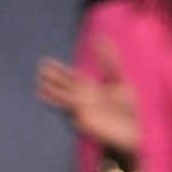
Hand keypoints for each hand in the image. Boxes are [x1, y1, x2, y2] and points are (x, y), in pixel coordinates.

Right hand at [36, 41, 142, 162]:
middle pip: (64, 86)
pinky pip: (73, 114)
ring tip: (39, 86)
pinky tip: (59, 106)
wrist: (133, 133)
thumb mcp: (120, 80)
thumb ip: (110, 62)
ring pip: (65, 99)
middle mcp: (84, 99)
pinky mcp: (86, 122)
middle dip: (52, 79)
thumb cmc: (128, 110)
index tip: (46, 62)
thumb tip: (101, 38)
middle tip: (39, 69)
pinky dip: (68, 111)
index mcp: (90, 88)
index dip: (59, 70)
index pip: (71, 77)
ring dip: (53, 94)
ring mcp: (83, 111)